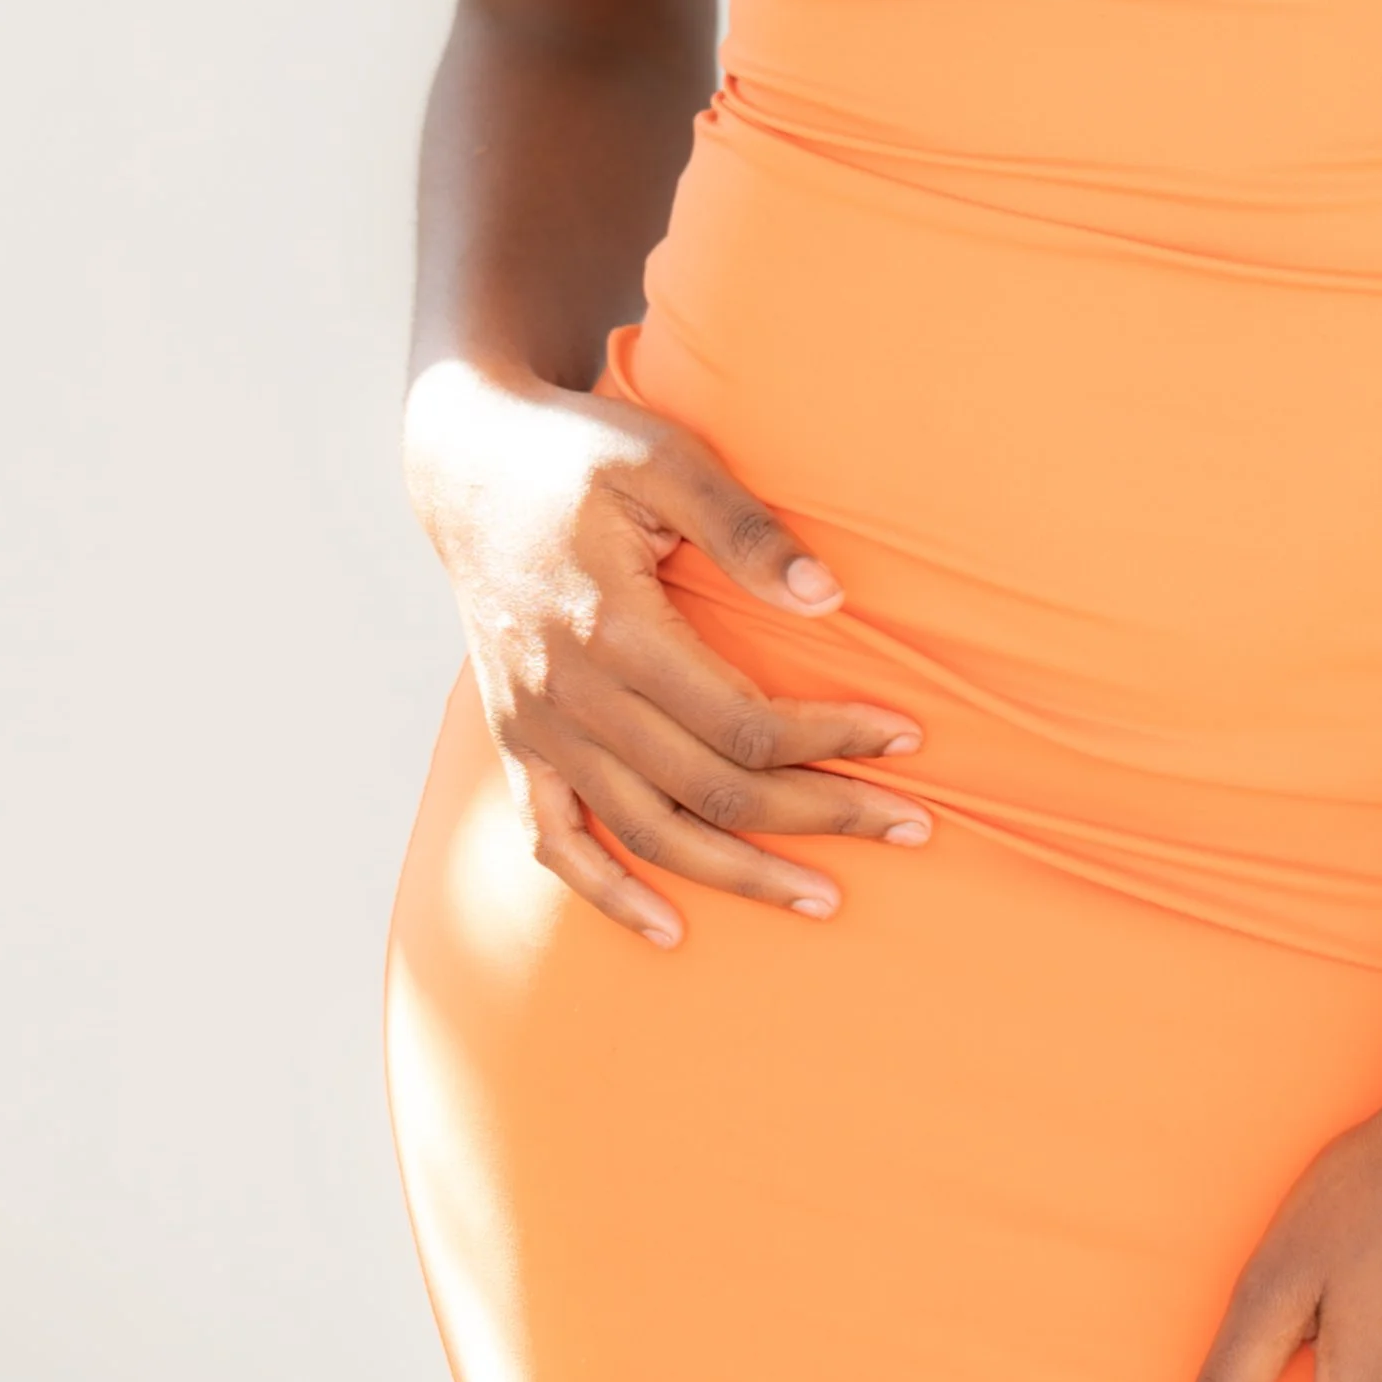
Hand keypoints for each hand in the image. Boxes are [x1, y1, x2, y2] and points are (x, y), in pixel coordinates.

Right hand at [403, 354, 929, 946]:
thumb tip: (828, 597)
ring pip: (648, 834)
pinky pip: (555, 843)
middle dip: (819, 815)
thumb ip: (743, 526)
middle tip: (914, 828)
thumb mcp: (663, 458)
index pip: (743, 722)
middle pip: (710, 791)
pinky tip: (669, 929)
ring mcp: (536, 729)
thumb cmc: (578, 453)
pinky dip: (609, 894)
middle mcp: (570, 696)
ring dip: (740, 875)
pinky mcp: (514, 742)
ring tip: (823, 898)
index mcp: (613, 628)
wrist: (467, 467)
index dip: (832, 739)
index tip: (908, 738)